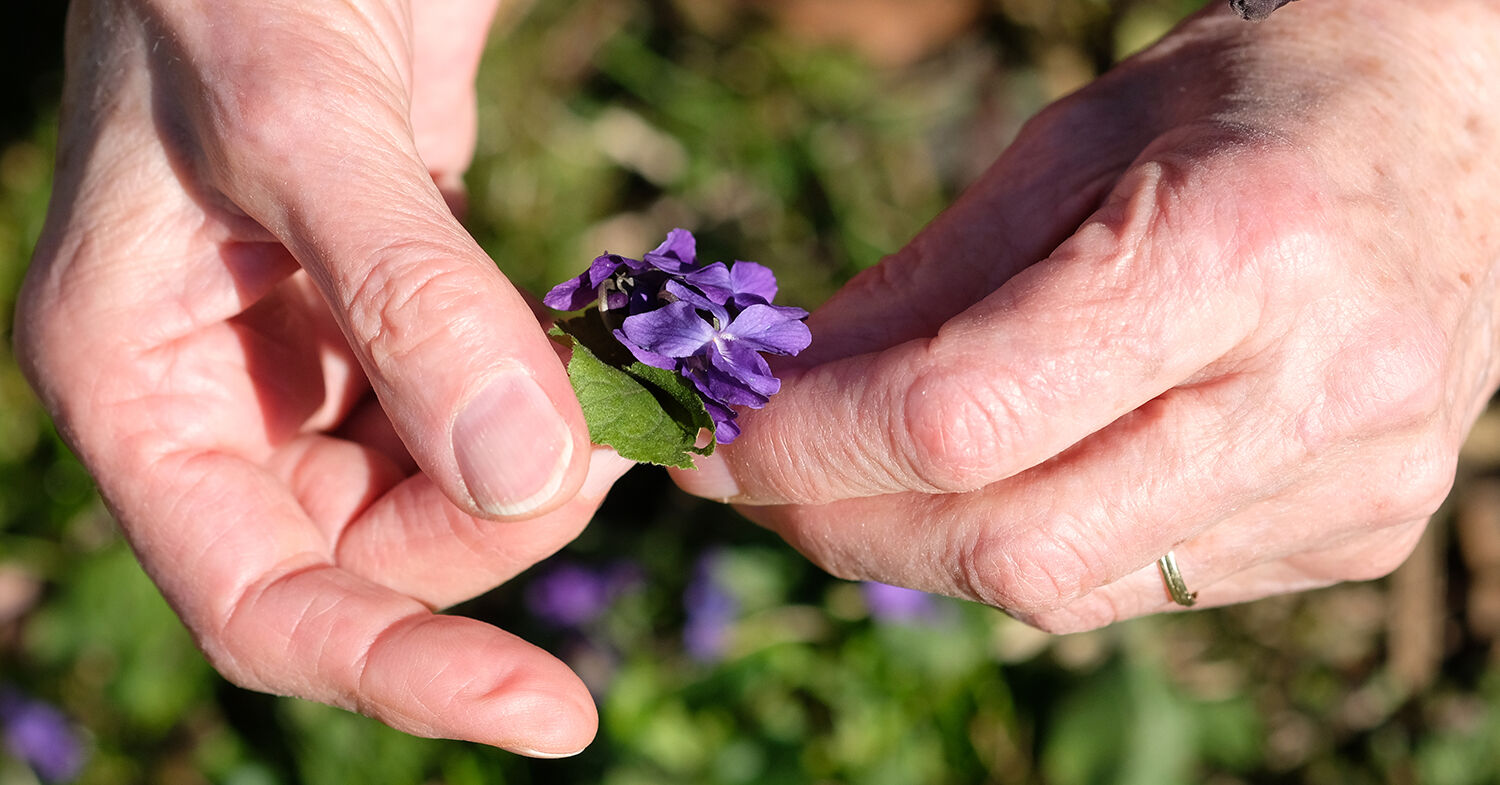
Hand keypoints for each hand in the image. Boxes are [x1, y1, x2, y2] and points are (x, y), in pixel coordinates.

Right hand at [16, 0, 629, 754]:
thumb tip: (521, 479)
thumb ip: (405, 296)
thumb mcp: (298, 115)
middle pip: (374, 557)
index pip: (260, 602)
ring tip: (607, 374)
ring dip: (539, 461)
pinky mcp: (389, 315)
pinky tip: (584, 349)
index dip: (401, 674)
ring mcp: (308, 360)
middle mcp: (220, 396)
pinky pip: (473, 411)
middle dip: (506, 523)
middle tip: (614, 431)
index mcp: (140, 385)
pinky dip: (545, 400)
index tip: (555, 714)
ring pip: (438, 491)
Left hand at [675, 0, 1499, 631]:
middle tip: (755, 480)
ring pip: (1062, 589)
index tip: (710, 443)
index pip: (965, 416)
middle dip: (844, 525)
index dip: (810, 447)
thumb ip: (923, 285)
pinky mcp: (1355, 536)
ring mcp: (1349, 485)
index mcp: (1238, 253)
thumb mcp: (1070, 144)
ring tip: (858, 474)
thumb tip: (780, 391)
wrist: (1462, 128)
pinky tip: (999, 482)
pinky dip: (1025, 547)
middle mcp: (1313, 394)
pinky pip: (1131, 588)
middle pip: (1010, 546)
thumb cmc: (1247, 101)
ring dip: (921, 546)